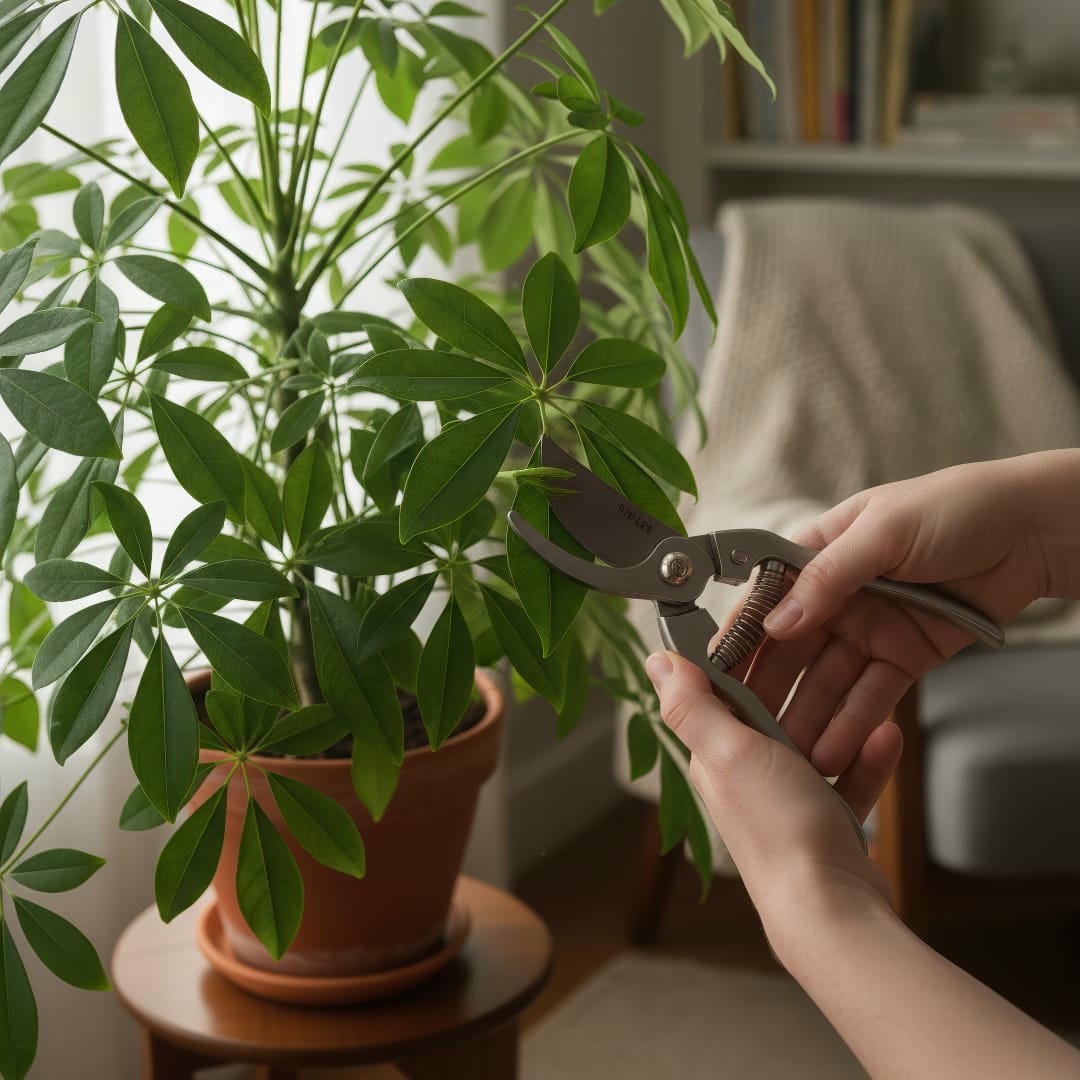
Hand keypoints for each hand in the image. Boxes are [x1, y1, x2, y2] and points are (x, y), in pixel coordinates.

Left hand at [645, 651, 898, 938]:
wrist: (833, 910)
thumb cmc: (779, 831)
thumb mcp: (729, 752)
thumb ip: (692, 706)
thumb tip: (657, 659)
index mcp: (713, 755)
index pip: (721, 690)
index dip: (746, 655)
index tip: (778, 624)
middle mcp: (744, 776)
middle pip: (773, 712)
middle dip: (808, 684)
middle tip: (838, 651)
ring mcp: (785, 800)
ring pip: (817, 740)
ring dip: (846, 720)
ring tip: (872, 701)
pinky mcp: (824, 821)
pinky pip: (849, 776)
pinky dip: (867, 759)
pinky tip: (887, 739)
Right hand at [744, 455, 1059, 777]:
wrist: (1031, 530)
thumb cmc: (955, 507)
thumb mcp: (882, 530)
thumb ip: (828, 578)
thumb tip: (776, 621)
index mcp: (821, 552)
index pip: (769, 598)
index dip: (743, 634)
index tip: (716, 670)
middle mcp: (837, 595)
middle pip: (792, 648)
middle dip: (768, 688)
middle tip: (744, 727)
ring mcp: (869, 629)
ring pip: (828, 680)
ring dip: (808, 715)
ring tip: (789, 755)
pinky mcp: (902, 657)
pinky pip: (871, 695)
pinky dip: (852, 723)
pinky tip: (832, 750)